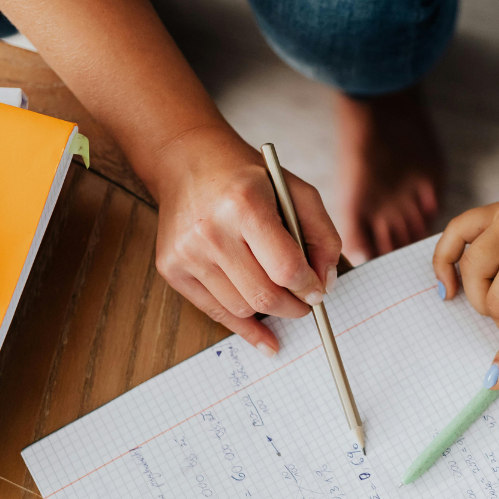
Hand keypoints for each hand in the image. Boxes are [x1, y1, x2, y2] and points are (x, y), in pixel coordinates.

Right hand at [148, 126, 341, 354]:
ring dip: (270, 311)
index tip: (318, 291)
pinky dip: (245, 327)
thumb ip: (322, 236)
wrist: (189, 161)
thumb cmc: (249, 178)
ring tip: (282, 297)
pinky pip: (215, 312)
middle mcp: (211, 231)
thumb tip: (326, 283)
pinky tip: (266, 338)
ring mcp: (187, 252)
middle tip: (305, 303)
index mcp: (245, 205)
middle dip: (294, 307)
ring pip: (242, 308)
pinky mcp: (171, 268)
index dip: (309, 288)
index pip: (287, 269)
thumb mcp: (297, 193)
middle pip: (264, 295)